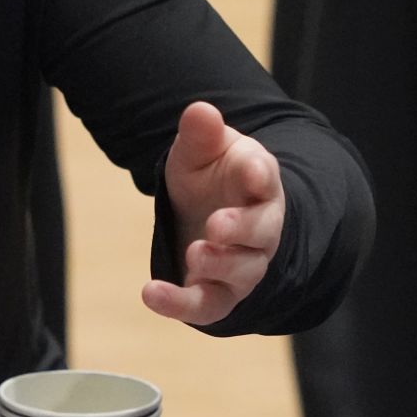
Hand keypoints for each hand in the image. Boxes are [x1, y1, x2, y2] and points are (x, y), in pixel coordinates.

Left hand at [142, 101, 285, 325]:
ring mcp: (243, 265)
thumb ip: (201, 135)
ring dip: (221, 265)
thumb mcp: (201, 151)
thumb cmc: (212, 177)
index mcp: (260, 184)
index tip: (253, 172)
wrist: (209, 213)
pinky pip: (208, 305)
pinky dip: (181, 304)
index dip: (260, 176)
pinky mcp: (218, 293)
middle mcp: (261, 228)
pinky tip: (151, 293)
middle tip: (216, 225)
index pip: (266, 179)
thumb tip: (200, 110)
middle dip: (243, 230)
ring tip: (193, 253)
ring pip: (243, 272)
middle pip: (263, 233)